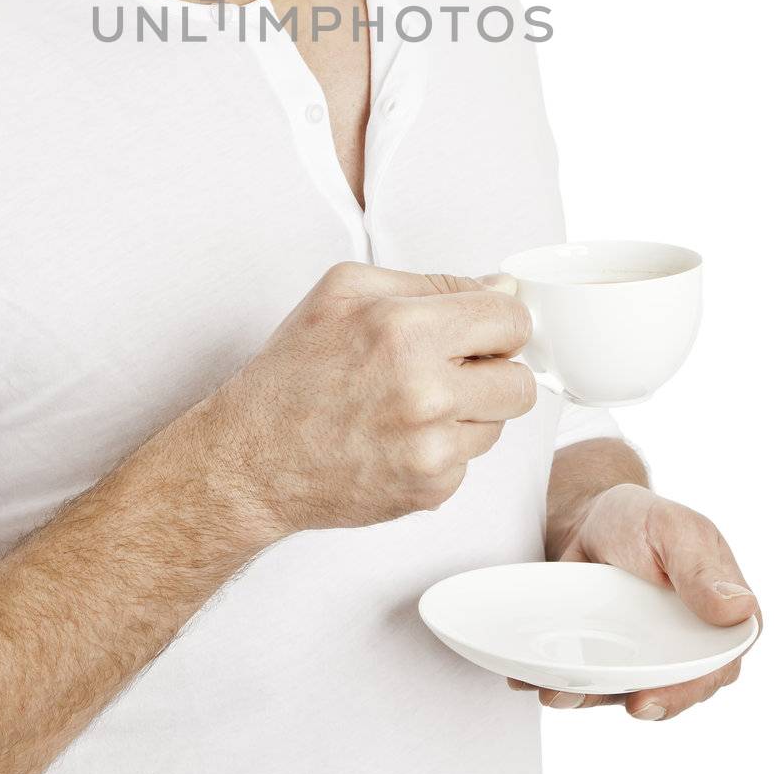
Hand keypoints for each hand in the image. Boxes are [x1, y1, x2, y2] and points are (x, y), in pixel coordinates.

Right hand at [208, 261, 536, 538]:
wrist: (252, 459)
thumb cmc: (294, 369)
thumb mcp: (345, 290)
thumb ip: (430, 282)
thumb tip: (502, 290)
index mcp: (407, 329)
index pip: (512, 320)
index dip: (501, 322)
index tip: (484, 329)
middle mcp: (426, 393)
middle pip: (521, 380)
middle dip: (493, 370)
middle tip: (450, 368)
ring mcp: (431, 449)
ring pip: (500, 424)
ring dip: (469, 412)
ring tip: (413, 403)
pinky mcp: (431, 491)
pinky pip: (470, 461)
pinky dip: (444, 448)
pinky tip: (399, 438)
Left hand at [507, 481, 761, 719]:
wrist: (589, 518)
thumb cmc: (640, 519)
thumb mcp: (672, 530)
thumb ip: (701, 569)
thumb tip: (739, 610)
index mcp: (723, 619)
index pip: (717, 667)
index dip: (687, 689)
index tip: (649, 698)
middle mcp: (692, 648)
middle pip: (675, 692)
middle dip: (641, 703)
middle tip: (609, 701)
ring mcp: (652, 659)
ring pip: (630, 695)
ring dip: (595, 700)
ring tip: (559, 692)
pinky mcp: (616, 662)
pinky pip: (598, 685)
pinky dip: (570, 688)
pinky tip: (542, 683)